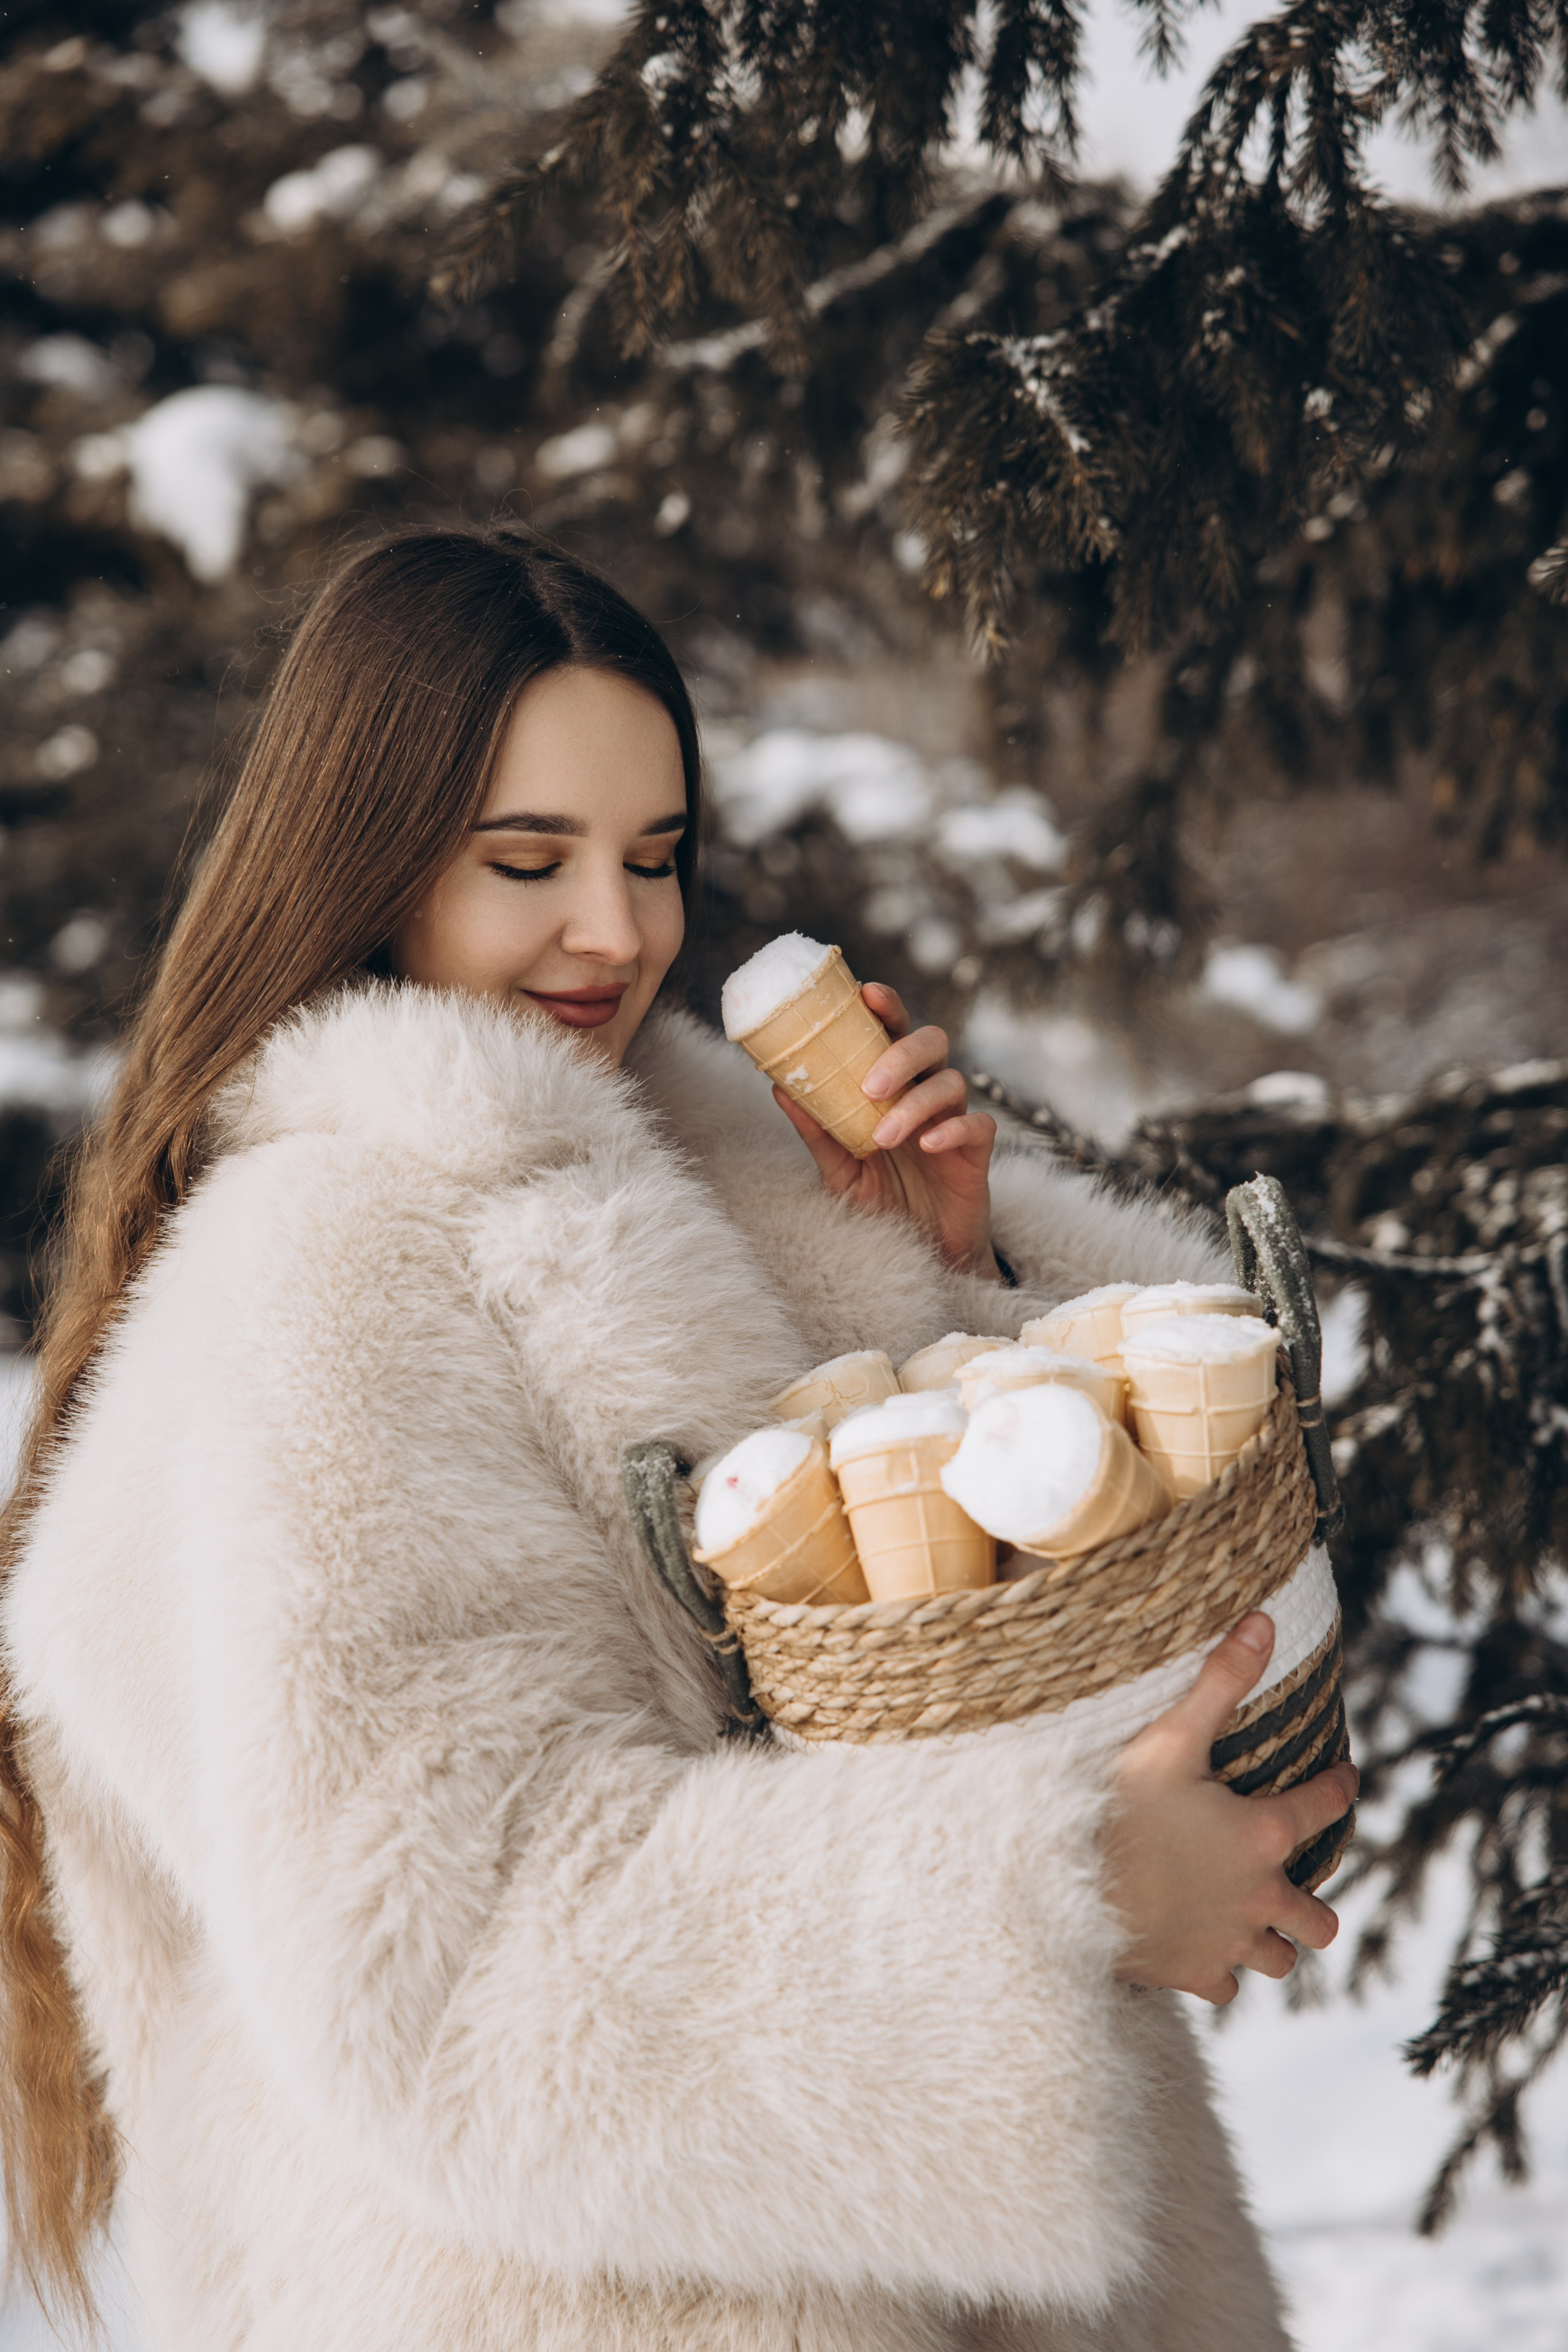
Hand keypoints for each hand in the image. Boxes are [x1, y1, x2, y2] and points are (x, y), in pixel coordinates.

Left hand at [770, 982, 999, 1275]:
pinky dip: (953, 1130)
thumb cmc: (882, 1205)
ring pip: (951, 1083)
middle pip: (931, 1042)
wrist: (922, 1256)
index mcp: (894, 1089)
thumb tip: (778, 1087)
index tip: (866, 994)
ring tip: (883, 1138)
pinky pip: (978, 1125)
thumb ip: (817, 1131)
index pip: (894, 1033)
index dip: (886, 1007)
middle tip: (870, 1086)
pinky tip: (928, 1147)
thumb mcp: (840, 1172)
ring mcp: (954, 1122)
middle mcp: (926, 1096)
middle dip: (902, 1052)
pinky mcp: (977, 1155)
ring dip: (915, 1104)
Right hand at [1102, 1613, 1357, 2004]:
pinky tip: (1198, 1945)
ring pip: (1279, 1958)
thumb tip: (1265, 1621)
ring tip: (1250, 1918)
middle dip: (1314, 1902)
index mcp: (1263, 1835)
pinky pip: (1225, 1984)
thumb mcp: (1168, 1737)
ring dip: (1272, 1939)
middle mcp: (1260, 1897)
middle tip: (1291, 1878)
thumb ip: (1220, 1681)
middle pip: (1320, 1918)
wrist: (1063, 1892)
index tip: (1345, 1778)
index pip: (1326, 1806)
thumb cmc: (1116, 1810)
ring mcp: (1228, 1943)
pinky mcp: (1193, 1975)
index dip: (1341, 1787)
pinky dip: (1218, 1968)